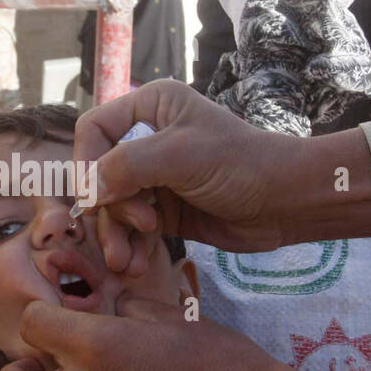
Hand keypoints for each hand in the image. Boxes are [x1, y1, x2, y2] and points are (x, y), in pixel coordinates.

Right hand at [74, 81, 293, 271]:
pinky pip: (129, 227)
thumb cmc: (240, 164)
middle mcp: (146, 139)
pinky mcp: (162, 210)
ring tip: (127, 261)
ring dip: (114, 234)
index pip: (95, 128)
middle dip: (110, 207)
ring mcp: (153, 177)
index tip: (92, 196)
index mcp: (150, 107)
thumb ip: (127, 167)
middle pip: (98, 173)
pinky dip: (127, 245)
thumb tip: (85, 192)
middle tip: (142, 224)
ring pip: (110, 205)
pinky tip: (134, 263)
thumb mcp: (180, 156)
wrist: (285, 203)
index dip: (86, 161)